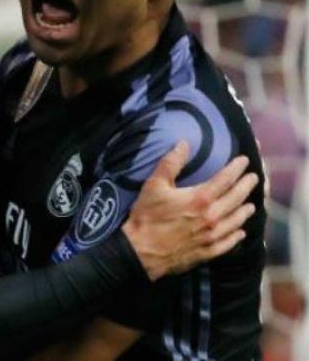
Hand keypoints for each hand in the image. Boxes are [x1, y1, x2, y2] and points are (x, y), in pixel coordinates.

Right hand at [122, 140, 257, 280]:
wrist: (141, 252)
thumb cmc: (147, 217)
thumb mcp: (154, 185)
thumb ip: (171, 163)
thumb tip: (184, 143)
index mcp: (200, 198)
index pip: (225, 179)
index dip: (236, 168)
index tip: (244, 161)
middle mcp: (212, 216)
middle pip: (236, 198)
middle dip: (246, 186)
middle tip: (254, 179)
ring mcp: (212, 236)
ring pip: (236, 221)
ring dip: (245, 211)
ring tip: (251, 205)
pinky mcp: (208, 252)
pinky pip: (229, 243)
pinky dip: (237, 236)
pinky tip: (240, 232)